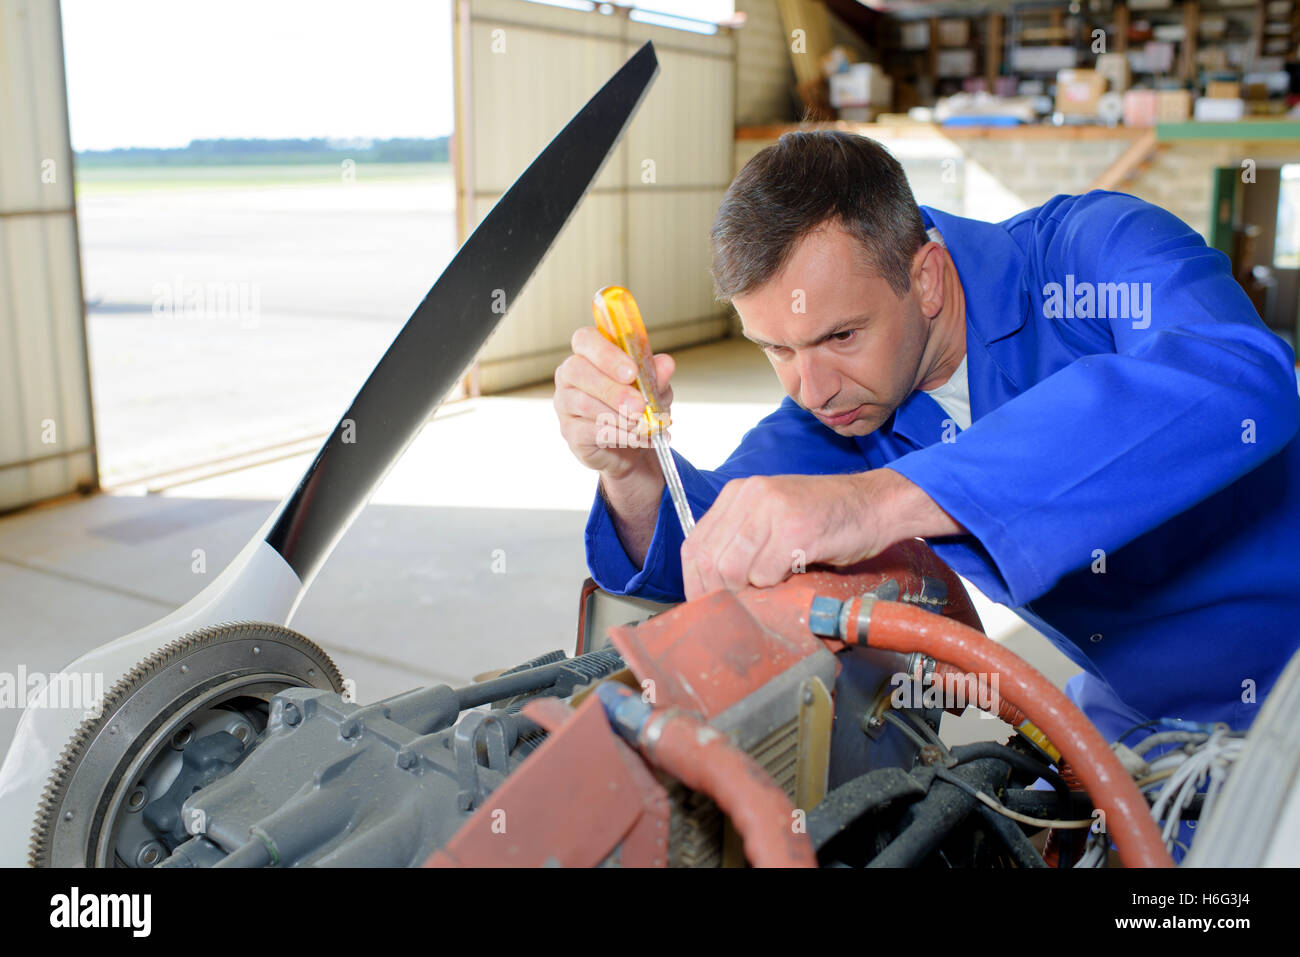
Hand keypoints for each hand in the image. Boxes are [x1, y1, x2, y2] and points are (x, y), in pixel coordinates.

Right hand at [553, 326, 675, 479]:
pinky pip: (589, 431)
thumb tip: (666, 364)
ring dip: (618, 415)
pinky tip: (636, 437)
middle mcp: (569, 375)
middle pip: (577, 370)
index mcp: (588, 354)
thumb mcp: (653, 388)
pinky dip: (618, 435)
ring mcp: (565, 404)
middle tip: (639, 405)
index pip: (585, 340)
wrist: (631, 445)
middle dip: (612, 389)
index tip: (632, 372)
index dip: (606, 353)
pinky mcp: (570, 432)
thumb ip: (656, 375)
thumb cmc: (636, 406)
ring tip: (641, 424)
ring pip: (584, 403)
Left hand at [680, 469, 965, 600]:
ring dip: (747, 591)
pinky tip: (791, 580)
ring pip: (732, 568)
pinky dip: (774, 587)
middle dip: (717, 594)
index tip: (705, 606)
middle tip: (735, 611)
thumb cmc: (828, 518)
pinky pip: (766, 573)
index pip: (694, 545)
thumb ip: (743, 540)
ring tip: (768, 594)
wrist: (878, 503)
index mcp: (738, 493)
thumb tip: (713, 586)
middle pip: (709, 559)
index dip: (695, 583)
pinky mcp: (796, 529)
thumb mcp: (774, 518)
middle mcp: (750, 495)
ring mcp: (773, 510)